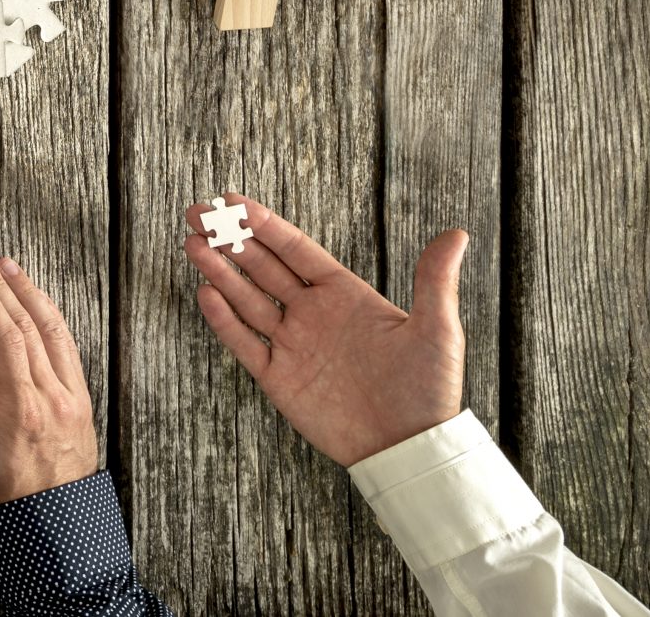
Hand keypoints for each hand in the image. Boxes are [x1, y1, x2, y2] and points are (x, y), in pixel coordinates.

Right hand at [0, 247, 99, 503]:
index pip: (5, 339)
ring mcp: (72, 398)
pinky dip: (49, 318)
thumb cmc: (10, 497)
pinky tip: (36, 304)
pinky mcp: (81, 401)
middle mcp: (54, 398)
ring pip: (53, 331)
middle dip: (2, 286)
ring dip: (29, 294)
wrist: (57, 525)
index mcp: (23, 411)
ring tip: (9, 268)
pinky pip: (66, 348)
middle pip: (29, 326)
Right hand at [184, 196, 465, 466]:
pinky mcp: (279, 378)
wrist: (411, 448)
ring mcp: (293, 345)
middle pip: (263, 267)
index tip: (233, 200)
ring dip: (220, 271)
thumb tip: (457, 234)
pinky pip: (245, 344)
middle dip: (230, 239)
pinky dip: (224, 320)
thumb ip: (434, 280)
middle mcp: (313, 314)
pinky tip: (207, 294)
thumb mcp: (437, 331)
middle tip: (199, 213)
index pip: (296, 250)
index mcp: (345, 295)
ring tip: (192, 244)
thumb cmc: (429, 390)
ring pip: (247, 299)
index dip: (264, 224)